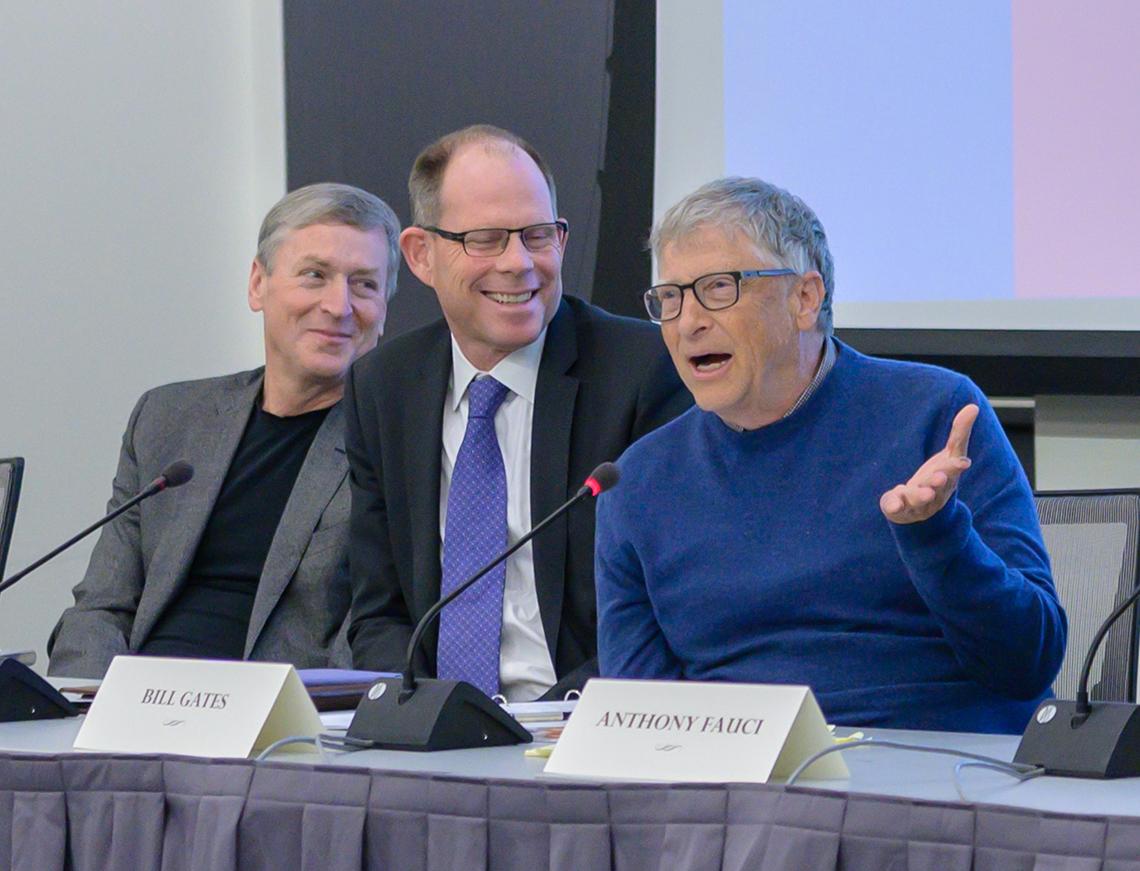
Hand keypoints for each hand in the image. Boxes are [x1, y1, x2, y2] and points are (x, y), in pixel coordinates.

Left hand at [880, 404, 977, 524]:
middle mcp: (935, 492)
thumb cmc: (937, 477)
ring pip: (919, 499)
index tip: (962, 463)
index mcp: (948, 478)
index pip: (953, 472)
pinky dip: (896, 506)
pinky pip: (897, 509)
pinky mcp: (900, 509)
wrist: (918, 510)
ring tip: (923, 492)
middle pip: (938, 488)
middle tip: (939, 477)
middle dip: (939, 482)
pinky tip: (895, 502)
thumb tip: (973, 406)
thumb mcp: (949, 455)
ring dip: (921, 495)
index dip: (956, 468)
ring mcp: (918, 503)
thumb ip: (960, 433)